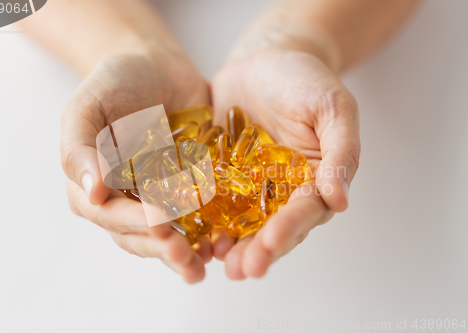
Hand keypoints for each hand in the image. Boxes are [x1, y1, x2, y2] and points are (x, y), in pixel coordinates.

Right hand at [61, 46, 211, 282]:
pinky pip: (198, 217)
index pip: (108, 214)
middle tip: (186, 257)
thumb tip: (91, 194)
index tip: (160, 224)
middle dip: (162, 248)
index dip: (132, 222)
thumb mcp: (88, 106)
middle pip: (139, 234)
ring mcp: (157, 198)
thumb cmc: (115, 82)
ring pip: (168, 235)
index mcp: (94, 185)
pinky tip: (224, 241)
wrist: (155, 66)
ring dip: (186, 253)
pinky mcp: (188, 189)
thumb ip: (79, 147)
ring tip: (206, 263)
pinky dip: (210, 232)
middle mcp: (124, 199)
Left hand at [211, 47, 360, 278]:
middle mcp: (282, 191)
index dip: (290, 228)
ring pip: (242, 222)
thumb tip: (341, 201)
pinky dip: (205, 218)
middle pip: (273, 227)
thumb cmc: (305, 80)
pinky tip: (195, 232)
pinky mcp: (221, 175)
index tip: (272, 242)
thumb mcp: (332, 108)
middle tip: (243, 270)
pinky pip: (213, 200)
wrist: (265, 59)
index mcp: (314, 180)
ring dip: (232, 244)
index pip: (305, 212)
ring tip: (218, 261)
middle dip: (259, 250)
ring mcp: (250, 186)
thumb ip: (340, 152)